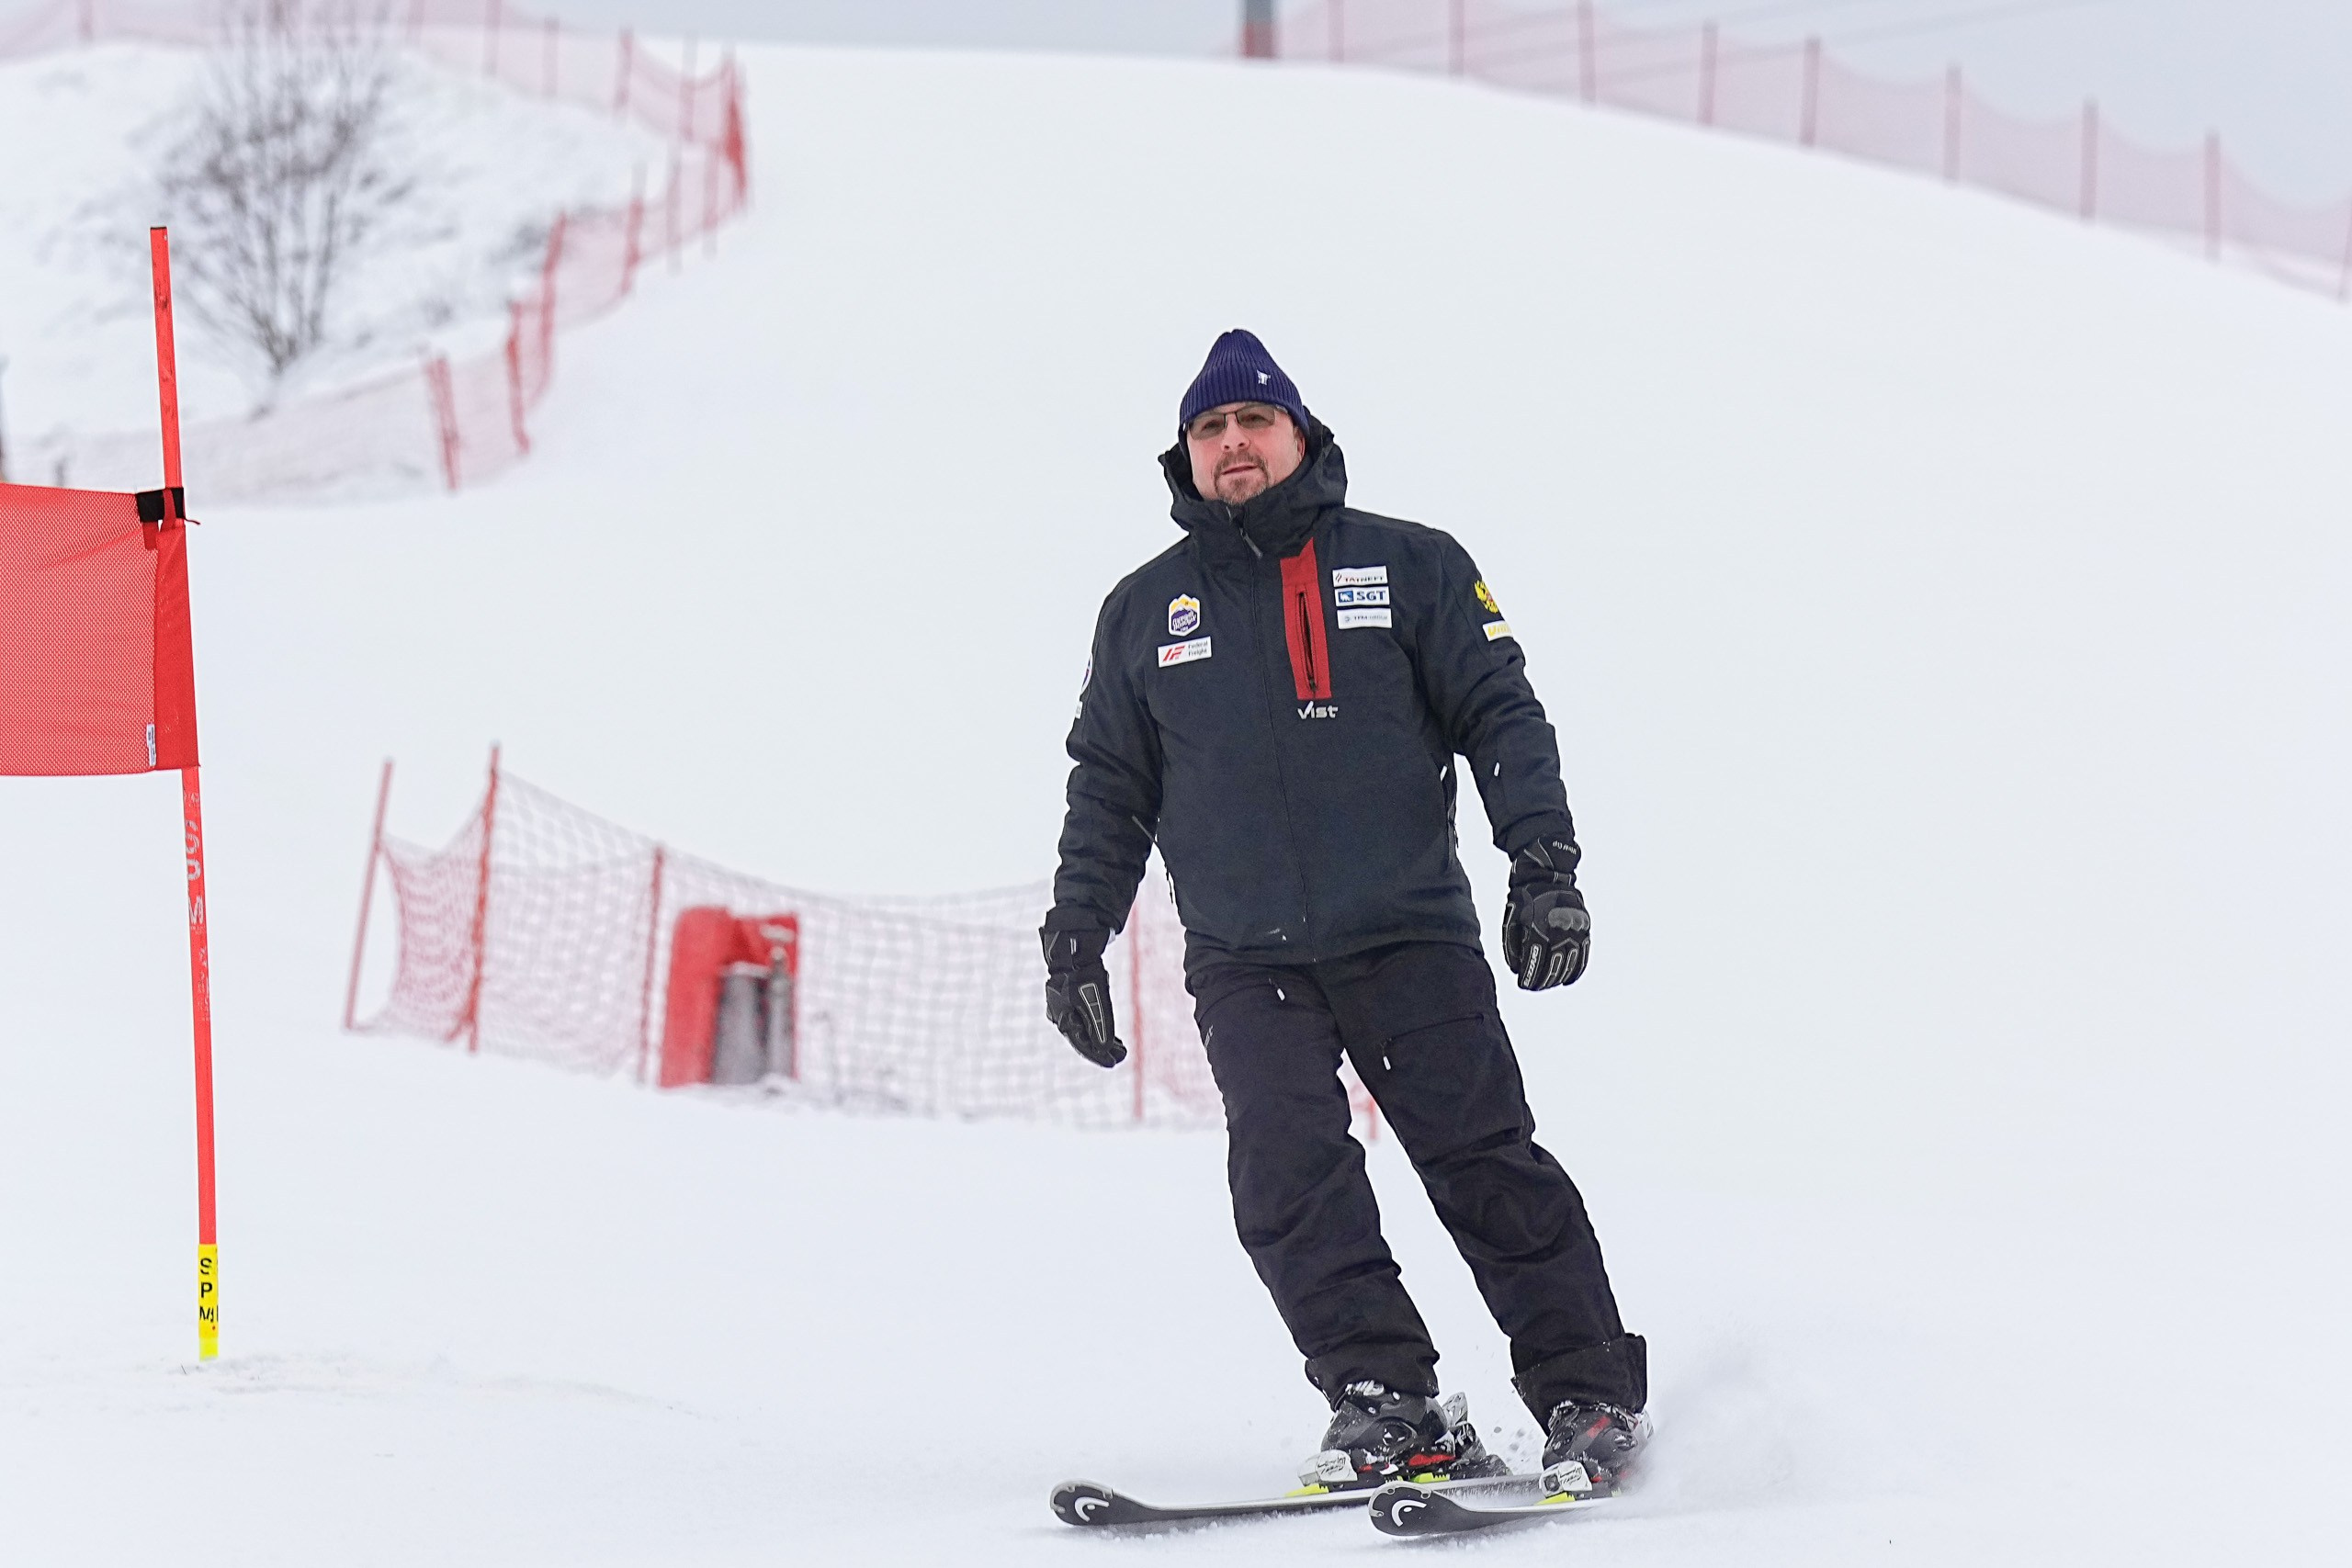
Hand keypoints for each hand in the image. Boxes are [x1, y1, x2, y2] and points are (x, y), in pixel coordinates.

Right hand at [1042, 927, 1126, 1066]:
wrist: (1074, 946)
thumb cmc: (1082, 974)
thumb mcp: (1094, 1001)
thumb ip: (1100, 1025)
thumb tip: (1105, 1048)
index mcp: (1063, 1019)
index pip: (1083, 1045)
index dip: (1099, 1056)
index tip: (1114, 1063)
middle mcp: (1062, 1015)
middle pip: (1084, 1039)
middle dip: (1103, 1049)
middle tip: (1121, 1057)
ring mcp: (1066, 1006)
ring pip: (1086, 1029)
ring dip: (1102, 1039)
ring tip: (1119, 1047)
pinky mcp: (1074, 997)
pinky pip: (1086, 1017)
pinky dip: (1098, 1026)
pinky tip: (1109, 1031)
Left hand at [1501, 834, 1589, 990]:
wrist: (1548, 874)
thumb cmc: (1524, 898)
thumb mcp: (1512, 919)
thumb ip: (1512, 945)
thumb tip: (1516, 969)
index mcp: (1538, 928)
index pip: (1535, 962)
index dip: (1529, 977)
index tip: (1524, 985)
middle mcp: (1558, 931)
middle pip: (1553, 966)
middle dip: (1542, 981)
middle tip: (1535, 987)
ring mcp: (1574, 929)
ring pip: (1569, 963)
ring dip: (1558, 978)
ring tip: (1548, 985)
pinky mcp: (1584, 928)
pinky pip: (1583, 954)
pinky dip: (1576, 970)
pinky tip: (1567, 979)